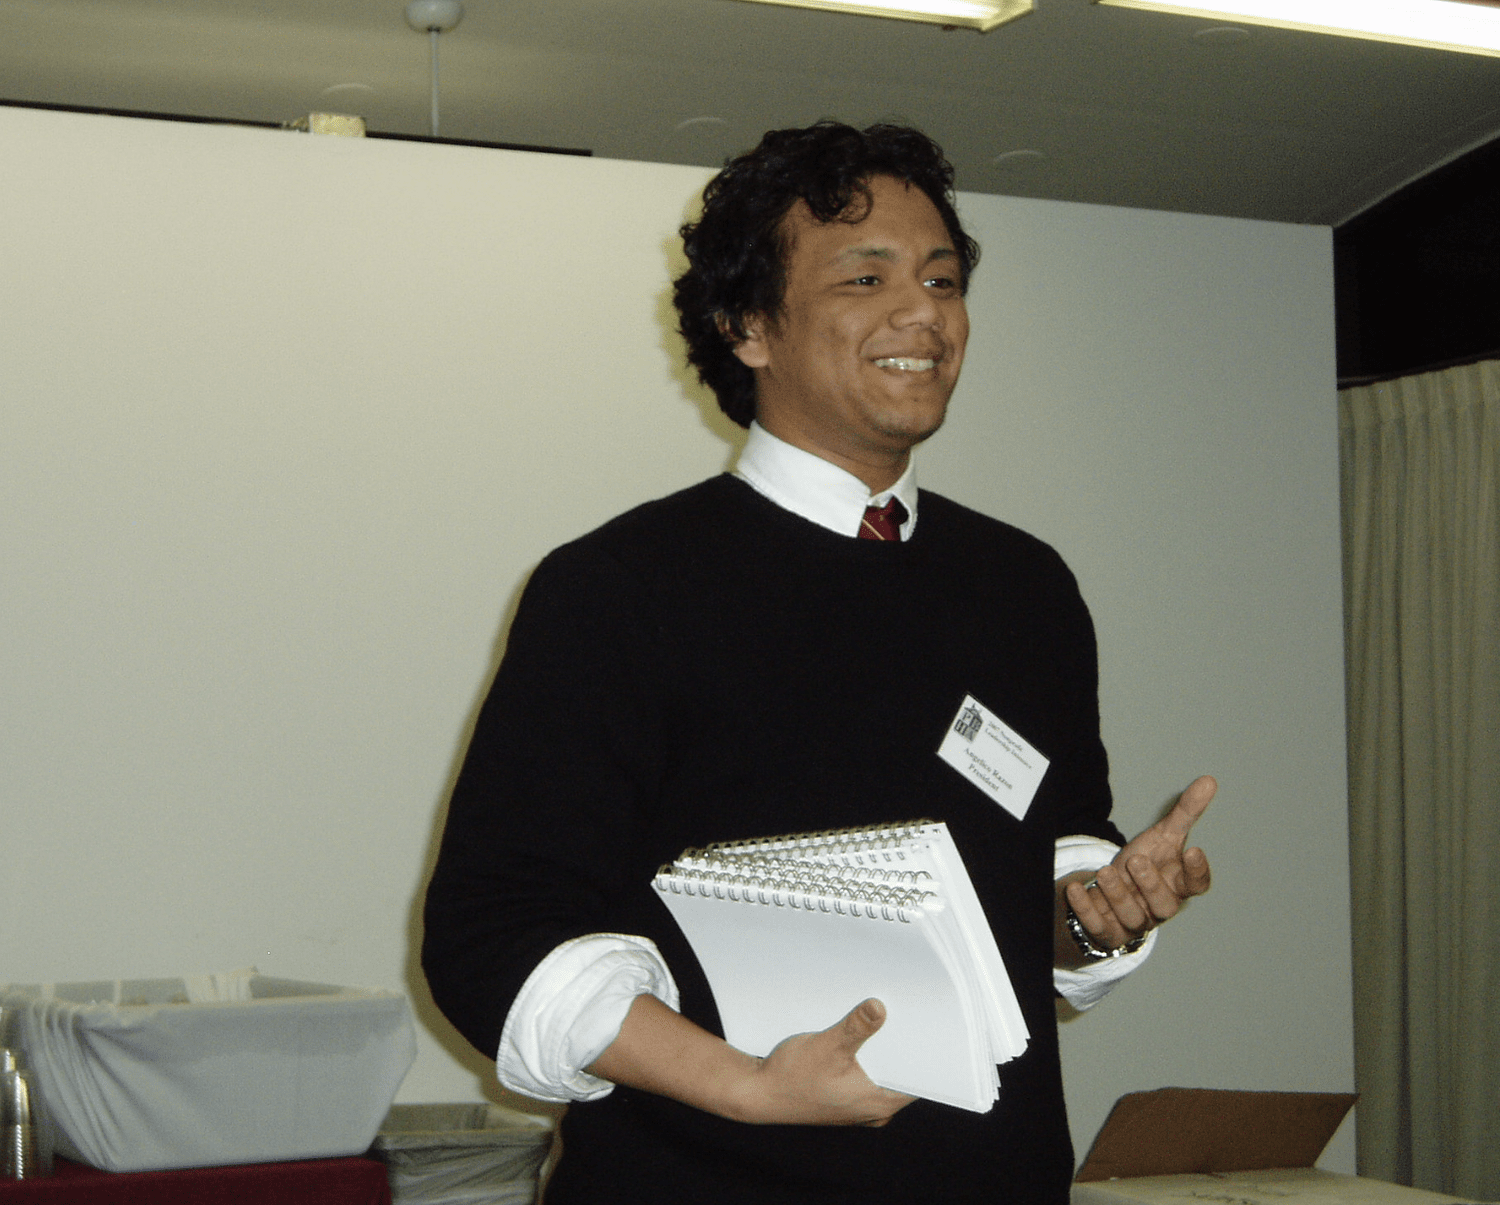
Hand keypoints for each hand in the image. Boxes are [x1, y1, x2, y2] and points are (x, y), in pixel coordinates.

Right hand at [587, 992, 911, 1126]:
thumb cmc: (790, 1077)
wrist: (756, 1094)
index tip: (937, 1023)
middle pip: (903, 1068)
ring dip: (884, 1043)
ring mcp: (859, 1102)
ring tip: (889, 1011)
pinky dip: (868, 1049)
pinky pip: (868, 1068)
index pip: (921, 1078)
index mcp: (878, 1102)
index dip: (930, 1051)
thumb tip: (880, 1007)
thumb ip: (855, 1027)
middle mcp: (874, 1106)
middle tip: (911, 1006)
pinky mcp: (845, 1093)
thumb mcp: (826, 1046)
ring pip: (885, 1067)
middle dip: (905, 1039)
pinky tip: (864, 1026)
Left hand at [1065, 775, 1215, 952]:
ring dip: (1118, 896)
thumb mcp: (1162, 837)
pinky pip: (1098, 927)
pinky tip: (1075, 889)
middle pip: (1165, 906)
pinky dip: (1086, 910)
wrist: (1109, 891)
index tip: (1193, 850)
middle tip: (1136, 860)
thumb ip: (1185, 813)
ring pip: (1133, 919)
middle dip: (1151, 885)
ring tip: (1105, 872)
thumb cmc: (1145, 863)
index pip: (1197, 885)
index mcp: (1177, 885)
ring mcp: (1134, 923)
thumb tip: (1209, 780)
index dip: (1198, 872)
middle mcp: (1158, 908)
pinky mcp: (1108, 932)